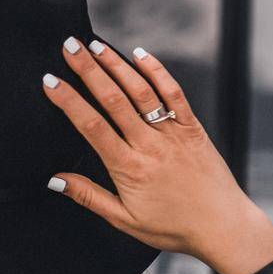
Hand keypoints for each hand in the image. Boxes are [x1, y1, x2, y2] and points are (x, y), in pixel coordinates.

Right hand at [42, 40, 272, 273]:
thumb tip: (55, 179)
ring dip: (116, 65)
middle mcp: (149, 146)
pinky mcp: (192, 128)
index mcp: (128, 169)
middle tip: (69, 46)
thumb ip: (89, 196)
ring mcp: (173, 134)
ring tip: (96, 46)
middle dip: (88, 69)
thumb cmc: (173, 227)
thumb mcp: (124, 220)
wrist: (223, 226)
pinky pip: (174, 94)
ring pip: (141, 91)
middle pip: (113, 100)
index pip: (91, 127)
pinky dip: (157, 71)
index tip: (50, 81)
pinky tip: (139, 55)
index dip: (68, 101)